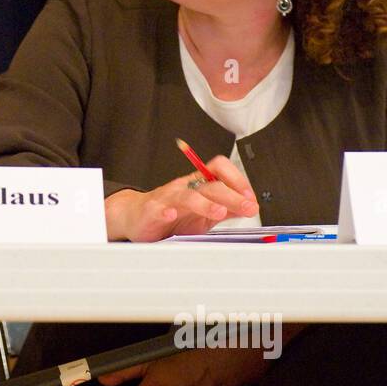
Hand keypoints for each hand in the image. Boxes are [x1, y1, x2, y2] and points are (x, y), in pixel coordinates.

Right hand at [105, 154, 257, 241]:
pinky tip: (172, 216)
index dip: (237, 179)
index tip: (250, 197)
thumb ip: (226, 208)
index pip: (219, 168)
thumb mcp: (204, 212)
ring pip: (188, 196)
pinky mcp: (151, 211)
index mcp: (198, 184)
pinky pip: (159, 209)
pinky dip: (166, 212)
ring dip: (205, 204)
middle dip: (232, 196)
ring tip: (219, 213)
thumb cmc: (171, 214)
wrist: (136, 217)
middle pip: (210, 185)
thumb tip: (250, 206)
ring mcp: (167, 198)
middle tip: (247, 208)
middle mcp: (184, 187)